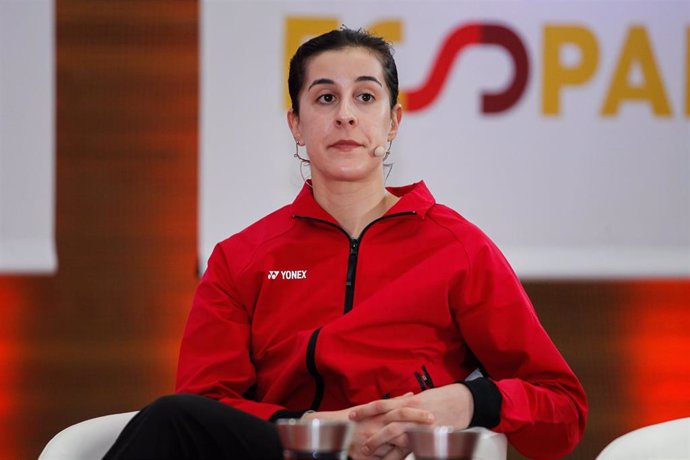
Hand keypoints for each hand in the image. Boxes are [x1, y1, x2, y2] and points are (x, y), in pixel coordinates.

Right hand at [303, 394, 433, 459]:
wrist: (332, 430)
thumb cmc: (355, 419)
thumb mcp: (374, 408)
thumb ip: (393, 402)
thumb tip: (412, 394)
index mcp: (379, 412)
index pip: (400, 408)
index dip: (416, 411)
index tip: (432, 412)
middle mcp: (375, 422)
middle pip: (399, 418)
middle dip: (417, 420)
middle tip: (432, 420)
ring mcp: (371, 437)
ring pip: (394, 439)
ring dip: (409, 442)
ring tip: (423, 441)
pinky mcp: (366, 453)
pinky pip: (384, 457)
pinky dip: (395, 458)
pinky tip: (405, 456)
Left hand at [352, 384, 473, 457]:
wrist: (463, 402)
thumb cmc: (441, 399)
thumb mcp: (421, 398)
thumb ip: (406, 402)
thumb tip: (394, 404)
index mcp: (408, 401)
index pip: (381, 404)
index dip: (365, 409)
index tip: (351, 414)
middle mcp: (411, 411)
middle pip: (385, 421)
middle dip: (369, 427)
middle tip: (355, 436)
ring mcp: (419, 424)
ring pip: (395, 434)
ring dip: (380, 442)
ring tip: (368, 450)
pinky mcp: (426, 436)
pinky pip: (409, 447)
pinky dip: (397, 454)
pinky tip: (388, 459)